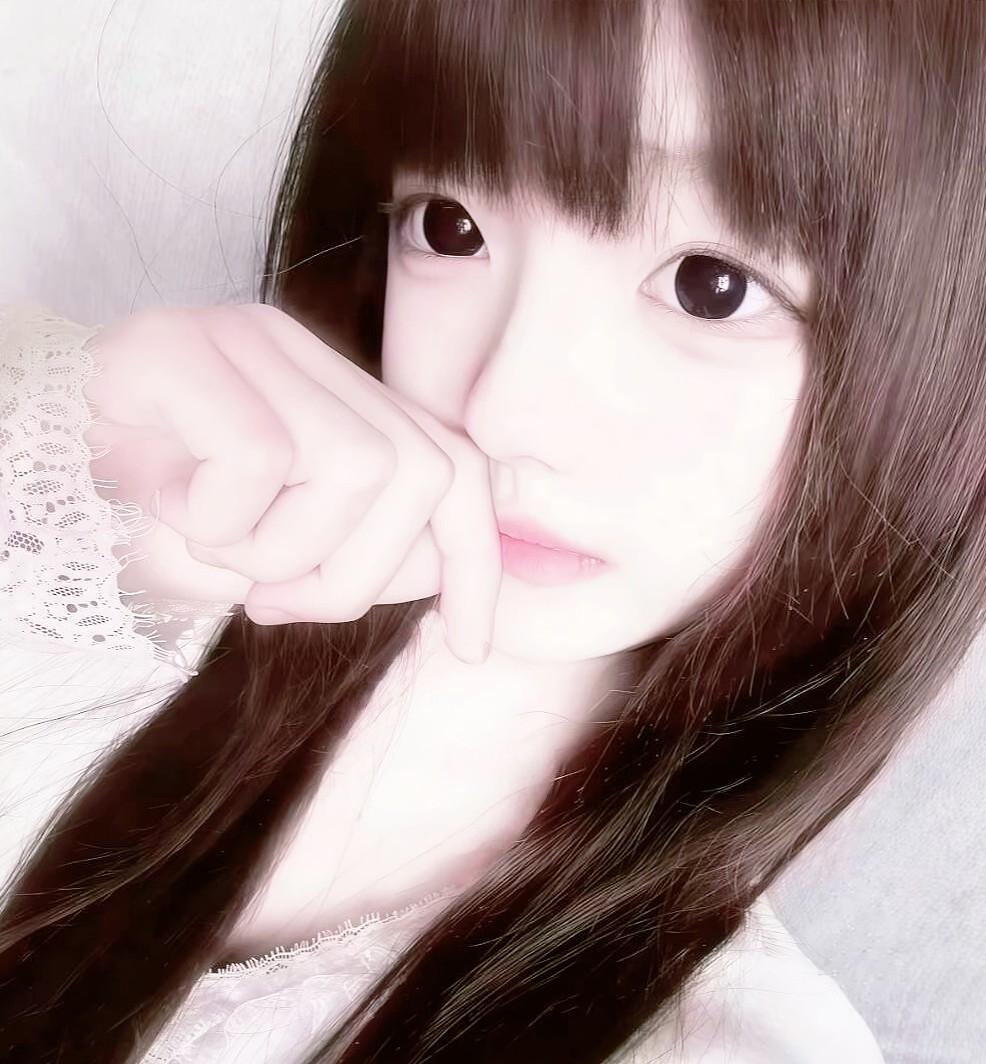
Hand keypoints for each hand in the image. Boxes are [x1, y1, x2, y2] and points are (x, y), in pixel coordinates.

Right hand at [80, 302, 499, 662]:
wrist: (30, 473)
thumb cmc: (142, 521)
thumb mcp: (264, 553)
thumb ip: (359, 548)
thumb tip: (453, 555)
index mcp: (331, 396)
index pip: (454, 463)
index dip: (477, 559)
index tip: (471, 645)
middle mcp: (301, 352)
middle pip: (421, 474)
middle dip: (356, 576)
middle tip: (270, 599)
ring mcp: (242, 338)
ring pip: (357, 469)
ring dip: (278, 553)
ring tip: (209, 546)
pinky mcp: (177, 345)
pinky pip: (258, 462)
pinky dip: (218, 521)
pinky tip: (167, 510)